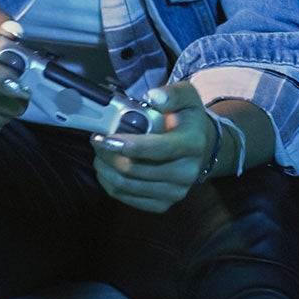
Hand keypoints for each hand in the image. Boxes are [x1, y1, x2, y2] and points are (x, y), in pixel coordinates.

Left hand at [90, 80, 220, 213]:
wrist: (201, 148)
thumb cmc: (187, 119)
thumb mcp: (186, 97)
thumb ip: (172, 94)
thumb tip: (154, 97)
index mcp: (193, 144)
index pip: (158, 148)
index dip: (128, 144)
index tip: (105, 137)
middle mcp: (187, 173)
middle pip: (135, 169)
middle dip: (108, 154)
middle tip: (97, 140)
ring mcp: (175, 192)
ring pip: (126, 185)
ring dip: (105, 168)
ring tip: (100, 152)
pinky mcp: (163, 204)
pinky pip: (126, 198)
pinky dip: (109, 183)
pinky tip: (107, 168)